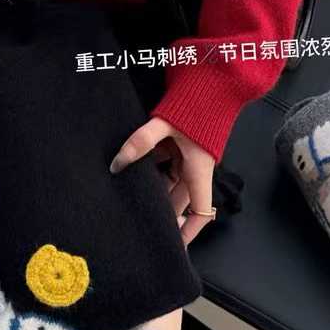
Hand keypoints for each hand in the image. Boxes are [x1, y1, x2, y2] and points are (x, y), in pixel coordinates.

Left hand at [110, 117, 214, 246]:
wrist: (212, 82)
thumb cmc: (196, 105)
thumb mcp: (165, 124)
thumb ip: (140, 142)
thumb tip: (116, 163)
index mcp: (199, 171)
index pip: (200, 213)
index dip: (188, 232)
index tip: (174, 247)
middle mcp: (196, 169)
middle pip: (179, 200)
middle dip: (162, 212)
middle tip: (139, 222)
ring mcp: (189, 158)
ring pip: (170, 184)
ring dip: (155, 190)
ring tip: (132, 200)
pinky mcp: (183, 147)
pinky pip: (167, 165)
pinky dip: (154, 170)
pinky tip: (134, 171)